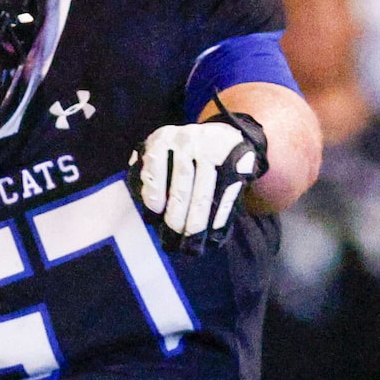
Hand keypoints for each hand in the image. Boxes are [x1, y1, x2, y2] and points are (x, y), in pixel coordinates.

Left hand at [126, 106, 268, 254]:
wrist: (224, 135)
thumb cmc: (183, 153)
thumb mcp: (161, 151)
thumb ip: (145, 170)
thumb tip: (143, 203)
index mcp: (163, 139)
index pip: (154, 167)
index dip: (154, 193)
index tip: (155, 212)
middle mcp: (188, 141)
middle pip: (181, 187)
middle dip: (176, 219)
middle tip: (172, 241)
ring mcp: (214, 151)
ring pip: (203, 196)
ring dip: (197, 224)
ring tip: (191, 244)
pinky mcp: (236, 162)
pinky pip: (226, 196)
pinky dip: (219, 218)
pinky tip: (214, 234)